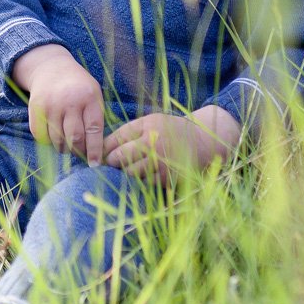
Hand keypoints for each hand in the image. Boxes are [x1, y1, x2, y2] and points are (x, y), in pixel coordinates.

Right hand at [12, 45, 104, 164]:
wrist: (51, 67)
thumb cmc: (78, 86)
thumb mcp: (94, 94)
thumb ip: (96, 118)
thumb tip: (98, 151)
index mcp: (89, 97)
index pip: (93, 130)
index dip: (94, 150)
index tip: (95, 163)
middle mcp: (69, 101)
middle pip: (74, 138)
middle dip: (78, 151)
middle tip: (80, 153)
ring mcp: (50, 104)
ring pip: (57, 140)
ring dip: (63, 148)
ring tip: (67, 146)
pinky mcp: (35, 108)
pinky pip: (41, 135)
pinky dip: (48, 141)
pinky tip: (54, 137)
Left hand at [103, 105, 241, 185]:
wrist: (203, 143)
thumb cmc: (172, 131)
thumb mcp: (152, 121)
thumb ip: (130, 131)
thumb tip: (103, 145)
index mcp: (148, 126)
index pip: (116, 138)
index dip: (104, 147)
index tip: (100, 153)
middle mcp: (154, 143)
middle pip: (119, 157)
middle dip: (111, 162)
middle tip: (110, 163)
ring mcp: (161, 162)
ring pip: (130, 173)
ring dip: (124, 172)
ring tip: (126, 169)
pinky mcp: (168, 178)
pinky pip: (145, 183)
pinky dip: (140, 180)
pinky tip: (143, 175)